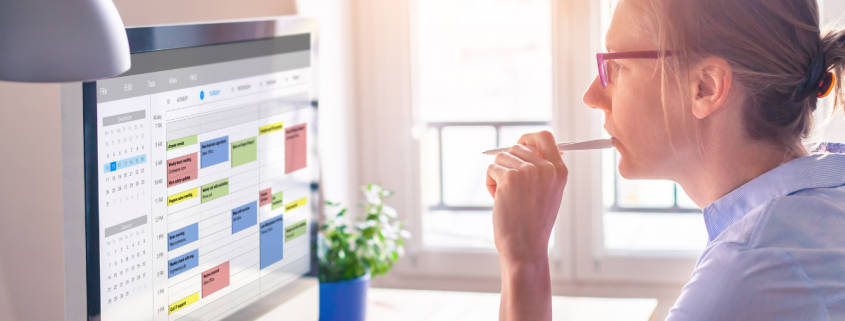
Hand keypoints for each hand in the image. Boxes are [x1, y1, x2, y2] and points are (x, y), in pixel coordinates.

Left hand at [486, 131, 567, 263]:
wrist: (526, 248)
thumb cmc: (533, 224)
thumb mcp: (549, 193)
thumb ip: (543, 169)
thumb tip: (528, 146)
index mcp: (559, 171)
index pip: (544, 137)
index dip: (528, 139)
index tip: (518, 147)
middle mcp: (546, 168)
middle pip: (517, 147)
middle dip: (508, 164)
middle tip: (510, 188)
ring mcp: (528, 172)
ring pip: (501, 158)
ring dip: (498, 176)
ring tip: (506, 197)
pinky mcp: (510, 178)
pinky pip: (491, 169)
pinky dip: (490, 184)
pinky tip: (498, 201)